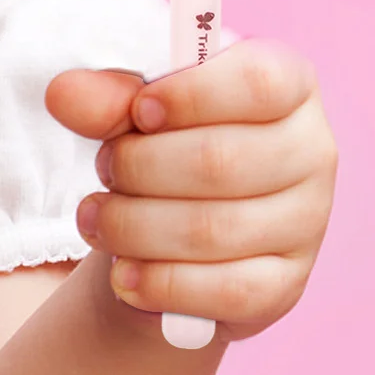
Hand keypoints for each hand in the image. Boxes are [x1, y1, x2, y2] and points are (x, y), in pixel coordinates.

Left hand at [45, 39, 337, 343]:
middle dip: (139, 166)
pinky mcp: (285, 285)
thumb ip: (104, 94)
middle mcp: (311, 151)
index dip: (191, 96)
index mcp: (289, 84)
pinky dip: (162, 283)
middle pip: (220, 161)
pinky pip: (226, 292)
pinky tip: (123, 274)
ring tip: (95, 217)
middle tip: (103, 168)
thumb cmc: (164, 137)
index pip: (259, 82)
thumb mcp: (134, 104)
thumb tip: (62, 95)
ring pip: (213, 230)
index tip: (139, 111)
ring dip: (133, 226)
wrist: (176, 218)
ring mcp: (305, 223)